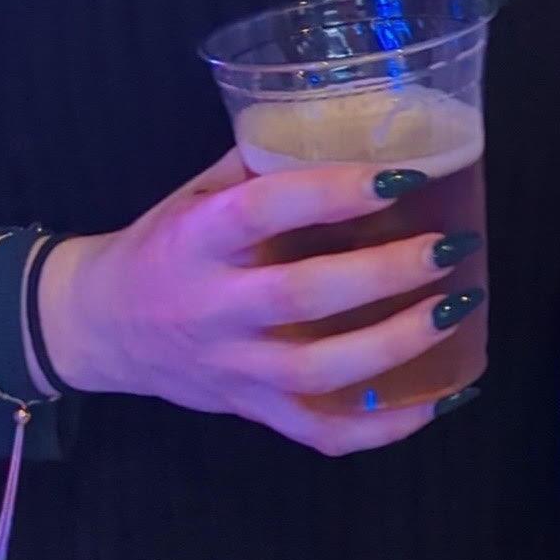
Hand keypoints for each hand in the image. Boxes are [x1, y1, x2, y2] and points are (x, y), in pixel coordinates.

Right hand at [37, 150, 480, 456]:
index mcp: (196, 239)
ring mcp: (233, 369)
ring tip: (458, 307)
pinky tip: (442, 398)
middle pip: (303, 297)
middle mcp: (212, 308)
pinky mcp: (250, 411)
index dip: (334, 193)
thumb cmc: (166, 242)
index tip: (402, 177)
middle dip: (385, 273)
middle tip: (449, 245)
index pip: (264, 210)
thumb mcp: (201, 190)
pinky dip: (384, 427)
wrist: (101, 327)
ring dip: (398, 344)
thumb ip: (270, 163)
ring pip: (319, 371)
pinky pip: (320, 433)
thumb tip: (365, 127)